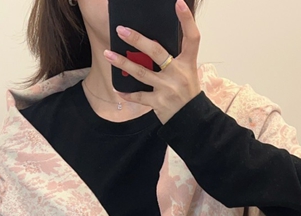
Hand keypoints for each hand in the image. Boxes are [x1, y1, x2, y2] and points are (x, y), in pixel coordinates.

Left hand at [103, 0, 201, 124]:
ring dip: (122, 63)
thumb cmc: (187, 94)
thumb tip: (149, 46)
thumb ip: (173, 60)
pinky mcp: (158, 102)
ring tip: (108, 54)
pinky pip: (139, 96)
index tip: (178, 3)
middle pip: (156, 52)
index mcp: (188, 63)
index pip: (192, 37)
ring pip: (141, 72)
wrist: (192, 120)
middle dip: (137, 39)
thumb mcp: (187, 73)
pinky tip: (118, 88)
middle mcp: (178, 73)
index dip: (186, 19)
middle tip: (121, 30)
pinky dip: (128, 93)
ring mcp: (167, 88)